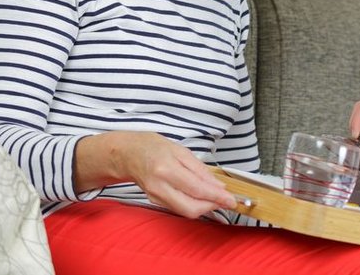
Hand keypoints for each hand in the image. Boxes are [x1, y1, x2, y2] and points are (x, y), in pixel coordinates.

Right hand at [113, 132, 235, 217]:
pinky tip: (202, 198)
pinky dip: (193, 205)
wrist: (127, 154)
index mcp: (167, 169)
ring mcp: (156, 197)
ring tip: (217, 198)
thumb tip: (218, 186)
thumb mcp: (181, 151)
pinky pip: (178, 208)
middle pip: (191, 208)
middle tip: (226, 201)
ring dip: (205, 207)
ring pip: (185, 211)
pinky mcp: (155, 202)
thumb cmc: (154, 148)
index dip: (217, 197)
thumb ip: (201, 170)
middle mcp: (160, 187)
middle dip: (212, 207)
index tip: (232, 200)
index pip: (197, 189)